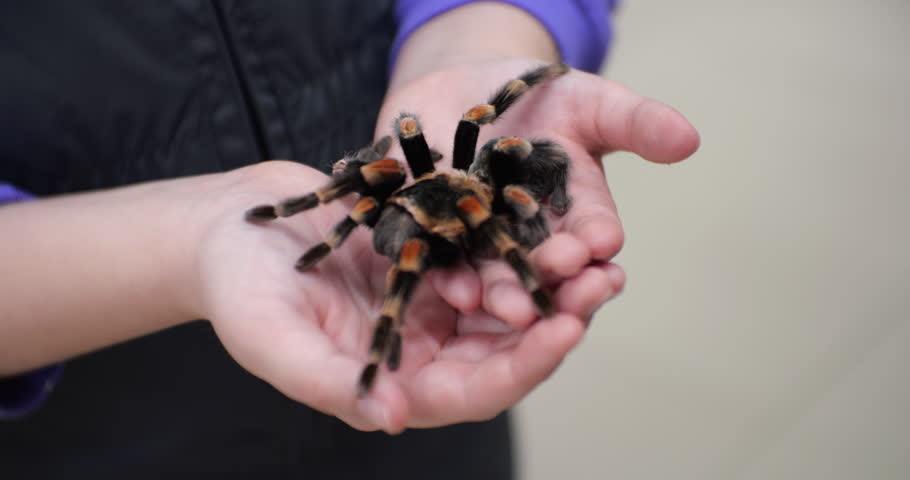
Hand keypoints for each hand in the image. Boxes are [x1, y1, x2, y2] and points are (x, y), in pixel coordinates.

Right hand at [194, 160, 607, 433]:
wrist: (229, 227)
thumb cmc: (238, 290)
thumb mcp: (272, 338)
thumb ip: (330, 383)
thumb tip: (394, 420)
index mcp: (395, 380)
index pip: (475, 390)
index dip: (523, 366)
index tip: (564, 331)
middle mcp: (423, 346)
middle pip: (505, 345)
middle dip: (557, 319)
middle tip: (601, 283)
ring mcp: (429, 298)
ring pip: (506, 297)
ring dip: (550, 278)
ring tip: (595, 250)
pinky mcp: (430, 252)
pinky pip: (484, 250)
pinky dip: (516, 238)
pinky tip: (550, 214)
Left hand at [376, 58, 698, 341]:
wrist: (465, 89)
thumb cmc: (539, 97)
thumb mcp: (589, 102)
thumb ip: (634, 122)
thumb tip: (689, 139)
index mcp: (578, 213)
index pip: (594, 232)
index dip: (597, 238)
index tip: (602, 242)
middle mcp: (535, 240)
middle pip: (548, 268)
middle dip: (554, 277)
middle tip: (559, 281)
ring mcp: (484, 245)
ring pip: (498, 278)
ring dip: (506, 295)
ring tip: (513, 308)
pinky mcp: (437, 242)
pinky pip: (444, 265)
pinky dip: (450, 279)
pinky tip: (457, 291)